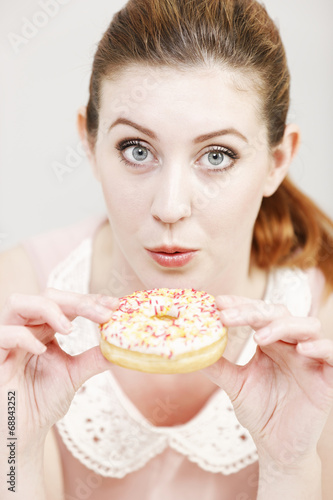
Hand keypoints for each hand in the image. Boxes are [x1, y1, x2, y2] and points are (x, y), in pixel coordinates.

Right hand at [0, 288, 117, 451]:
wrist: (23, 432)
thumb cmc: (41, 402)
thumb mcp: (74, 374)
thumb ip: (94, 357)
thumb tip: (121, 346)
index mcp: (44, 328)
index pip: (66, 303)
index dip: (90, 300)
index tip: (116, 306)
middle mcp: (26, 328)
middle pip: (47, 296)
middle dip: (77, 301)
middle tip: (102, 314)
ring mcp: (8, 340)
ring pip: (20, 303)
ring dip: (49, 309)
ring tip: (70, 329)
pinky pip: (4, 334)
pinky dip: (24, 337)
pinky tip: (42, 350)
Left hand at [202, 295, 332, 467]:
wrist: (278, 448)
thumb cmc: (261, 413)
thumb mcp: (236, 385)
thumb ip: (218, 365)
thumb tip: (192, 348)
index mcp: (271, 342)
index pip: (258, 312)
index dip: (240, 304)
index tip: (217, 303)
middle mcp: (291, 345)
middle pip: (279, 313)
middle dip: (252, 311)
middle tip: (227, 316)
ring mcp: (311, 359)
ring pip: (308, 326)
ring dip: (283, 326)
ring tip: (258, 337)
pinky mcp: (327, 377)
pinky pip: (332, 353)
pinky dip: (319, 347)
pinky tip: (300, 351)